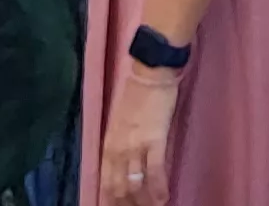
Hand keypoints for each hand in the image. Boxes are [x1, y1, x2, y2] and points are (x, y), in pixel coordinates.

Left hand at [100, 68, 179, 205]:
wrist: (150, 75)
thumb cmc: (137, 96)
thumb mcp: (120, 124)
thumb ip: (120, 144)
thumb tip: (126, 166)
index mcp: (108, 144)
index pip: (105, 181)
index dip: (111, 200)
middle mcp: (118, 149)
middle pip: (118, 187)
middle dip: (128, 204)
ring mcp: (135, 146)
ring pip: (135, 184)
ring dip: (144, 201)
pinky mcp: (154, 141)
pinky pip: (155, 172)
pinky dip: (158, 189)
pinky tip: (163, 198)